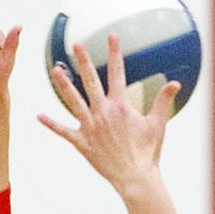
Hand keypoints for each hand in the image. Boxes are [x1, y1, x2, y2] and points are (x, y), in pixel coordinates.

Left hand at [38, 34, 179, 197]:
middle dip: (83, 61)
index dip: (115, 52)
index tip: (111, 36)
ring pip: (74, 102)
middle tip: (76, 45)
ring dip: (64, 85)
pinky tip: (39, 116)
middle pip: (91, 81)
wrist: (135, 177)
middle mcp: (103, 113)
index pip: (117, 72)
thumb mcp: (158, 124)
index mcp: (121, 106)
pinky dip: (52, 124)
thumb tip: (175, 83)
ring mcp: (91, 127)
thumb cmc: (148, 152)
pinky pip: (64, 132)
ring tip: (55, 70)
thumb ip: (163, 100)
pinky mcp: (83, 143)